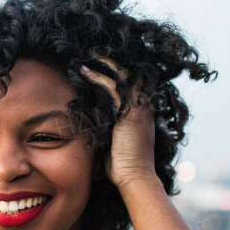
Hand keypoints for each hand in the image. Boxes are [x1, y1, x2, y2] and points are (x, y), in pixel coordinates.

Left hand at [80, 58, 157, 190]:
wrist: (135, 178)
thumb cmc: (122, 165)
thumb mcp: (114, 139)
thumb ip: (107, 125)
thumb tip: (90, 120)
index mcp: (143, 111)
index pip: (133, 82)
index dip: (119, 70)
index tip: (100, 62)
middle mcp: (145, 106)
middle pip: (131, 73)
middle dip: (113, 61)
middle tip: (94, 51)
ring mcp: (139, 108)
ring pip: (122, 75)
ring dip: (104, 63)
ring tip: (88, 54)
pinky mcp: (130, 113)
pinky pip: (113, 87)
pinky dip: (98, 76)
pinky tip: (84, 71)